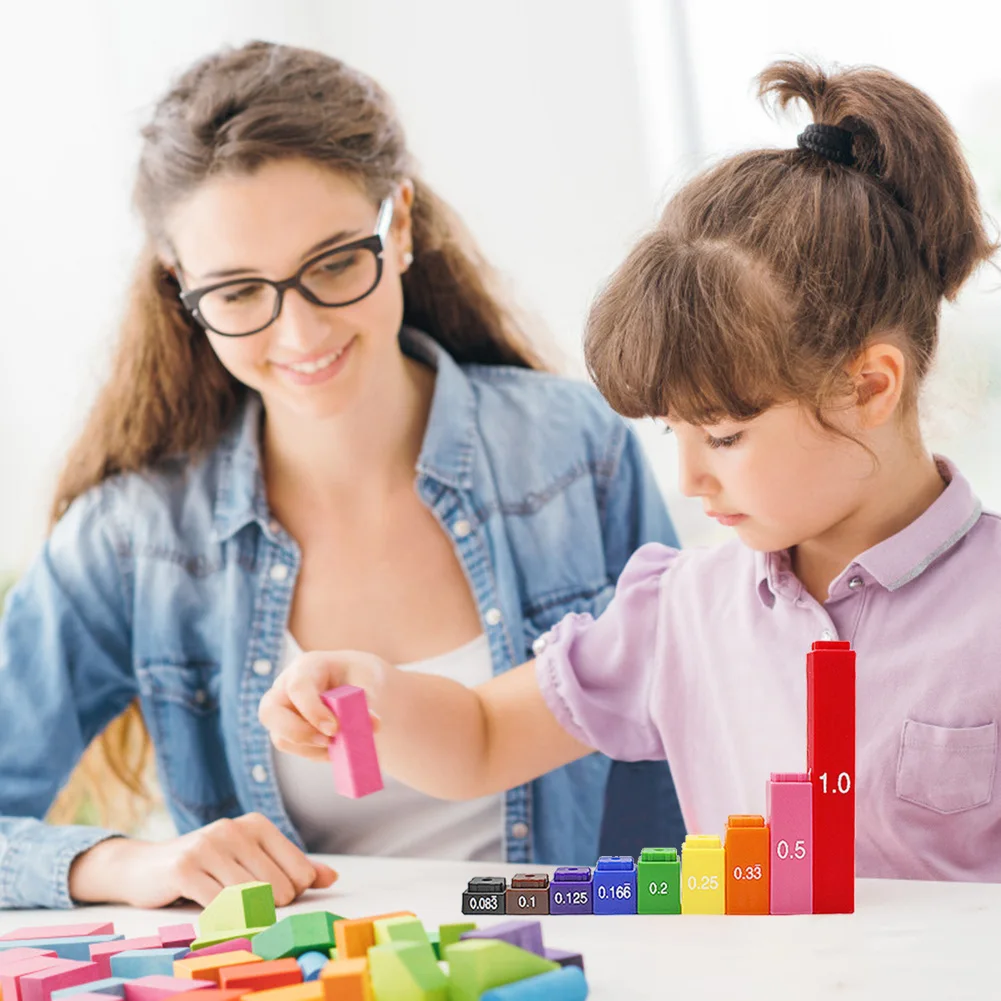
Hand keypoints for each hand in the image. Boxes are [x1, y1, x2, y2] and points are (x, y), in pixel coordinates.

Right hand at [68, 813, 337, 907]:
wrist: (144, 866)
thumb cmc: (205, 865)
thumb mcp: (249, 858)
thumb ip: (291, 867)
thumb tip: (332, 878)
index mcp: (258, 824)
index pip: (300, 872)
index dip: (291, 894)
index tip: (270, 897)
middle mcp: (236, 829)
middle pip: (279, 888)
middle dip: (269, 907)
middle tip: (247, 906)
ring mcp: (209, 846)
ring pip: (252, 898)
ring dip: (245, 915)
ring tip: (231, 909)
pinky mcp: (185, 868)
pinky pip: (220, 906)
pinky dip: (223, 918)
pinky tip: (215, 914)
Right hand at [258, 650, 387, 762]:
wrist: (355, 680)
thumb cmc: (358, 674)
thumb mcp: (368, 678)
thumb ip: (367, 699)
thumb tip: (372, 724)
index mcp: (306, 667)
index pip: (298, 688)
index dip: (313, 711)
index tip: (334, 729)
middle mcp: (285, 688)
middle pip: (270, 713)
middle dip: (298, 732)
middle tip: (328, 741)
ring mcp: (282, 711)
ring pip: (281, 738)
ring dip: (311, 748)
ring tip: (340, 745)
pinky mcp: (286, 732)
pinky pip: (295, 750)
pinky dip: (316, 754)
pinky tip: (336, 749)